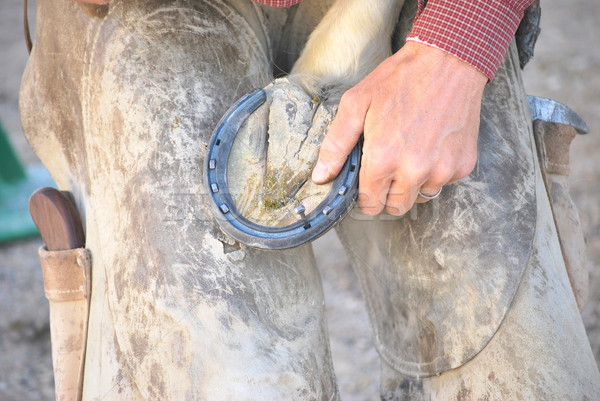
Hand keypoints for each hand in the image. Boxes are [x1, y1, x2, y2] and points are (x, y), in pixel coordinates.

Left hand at [311, 41, 487, 214]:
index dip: (364, 197)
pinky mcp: (463, 165)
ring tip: (409, 151)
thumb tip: (321, 176)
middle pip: (395, 207)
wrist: (448, 60)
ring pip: (420, 197)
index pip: (370, 204)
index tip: (366, 185)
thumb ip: (336, 144)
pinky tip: (430, 145)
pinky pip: (443, 183)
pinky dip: (435, 172)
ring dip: (412, 184)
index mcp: (383, 160)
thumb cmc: (400, 79)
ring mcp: (442, 170)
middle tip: (386, 166)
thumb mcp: (356, 104)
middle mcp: (414, 171)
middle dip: (387, 193)